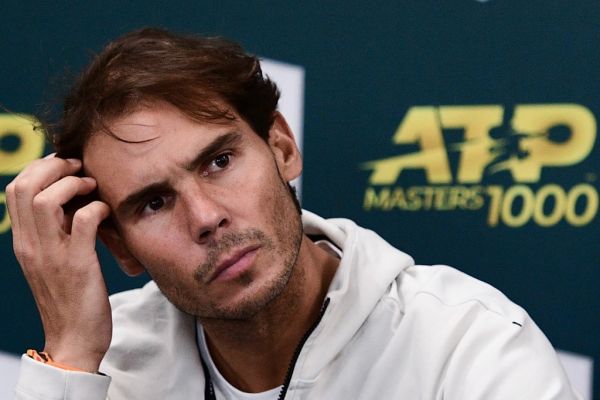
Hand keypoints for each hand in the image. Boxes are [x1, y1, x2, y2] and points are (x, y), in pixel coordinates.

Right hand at [6, 155, 111, 371]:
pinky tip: (106, 211)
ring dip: (71, 184)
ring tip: (90, 187)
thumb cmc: (70, 297)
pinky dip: (96, 207)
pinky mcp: (78, 265)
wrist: (74, 340)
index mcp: (24, 242)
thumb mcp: (52, 261)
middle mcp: (31, 245)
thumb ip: (53, 232)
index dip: (39, 168)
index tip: (64, 166)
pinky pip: (83, 221)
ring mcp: (52, 255)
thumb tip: (70, 200)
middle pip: (23, 187)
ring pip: (44, 200)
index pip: (14, 190)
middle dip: (52, 167)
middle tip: (78, 169)